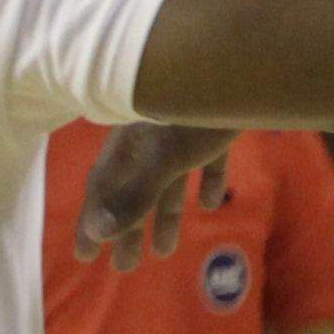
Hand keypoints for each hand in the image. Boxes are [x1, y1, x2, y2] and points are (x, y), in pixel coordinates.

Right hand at [73, 124, 235, 261]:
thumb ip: (136, 194)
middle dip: (129, 228)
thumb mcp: (165, 158)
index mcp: (129, 142)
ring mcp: (184, 130)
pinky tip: (210, 204)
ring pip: (169, 181)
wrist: (247, 67)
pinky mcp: (217, 126)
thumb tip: (98, 232)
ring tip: (164, 251)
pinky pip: (207, 160)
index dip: (93, 221)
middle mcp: (149, 136)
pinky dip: (206, 182)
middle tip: (125, 265)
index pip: (103, 188)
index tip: (86, 255)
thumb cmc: (196, 112)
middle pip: (135, 190)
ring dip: (165, 214)